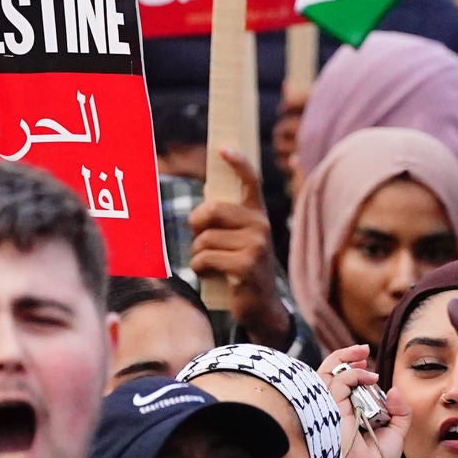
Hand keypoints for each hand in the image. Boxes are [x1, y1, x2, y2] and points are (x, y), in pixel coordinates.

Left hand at [187, 148, 285, 341]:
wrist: (261, 308)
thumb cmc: (243, 269)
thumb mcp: (239, 240)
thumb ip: (226, 217)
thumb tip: (209, 187)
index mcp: (258, 215)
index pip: (251, 181)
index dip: (238, 163)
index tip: (223, 149)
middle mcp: (261, 226)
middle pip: (212, 210)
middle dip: (196, 225)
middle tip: (199, 239)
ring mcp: (256, 245)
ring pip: (203, 239)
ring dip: (197, 254)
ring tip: (211, 265)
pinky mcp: (246, 265)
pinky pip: (203, 258)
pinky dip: (199, 269)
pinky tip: (211, 276)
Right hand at [319, 344, 401, 457]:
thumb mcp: (396, 432)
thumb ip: (400, 411)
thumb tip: (395, 389)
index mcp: (347, 414)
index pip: (340, 384)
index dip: (352, 368)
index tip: (367, 360)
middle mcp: (335, 409)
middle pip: (329, 374)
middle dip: (345, 357)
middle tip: (363, 350)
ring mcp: (330, 408)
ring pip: (327, 374)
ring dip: (345, 358)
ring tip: (363, 353)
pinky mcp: (330, 410)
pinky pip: (337, 383)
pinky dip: (353, 375)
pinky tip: (371, 377)